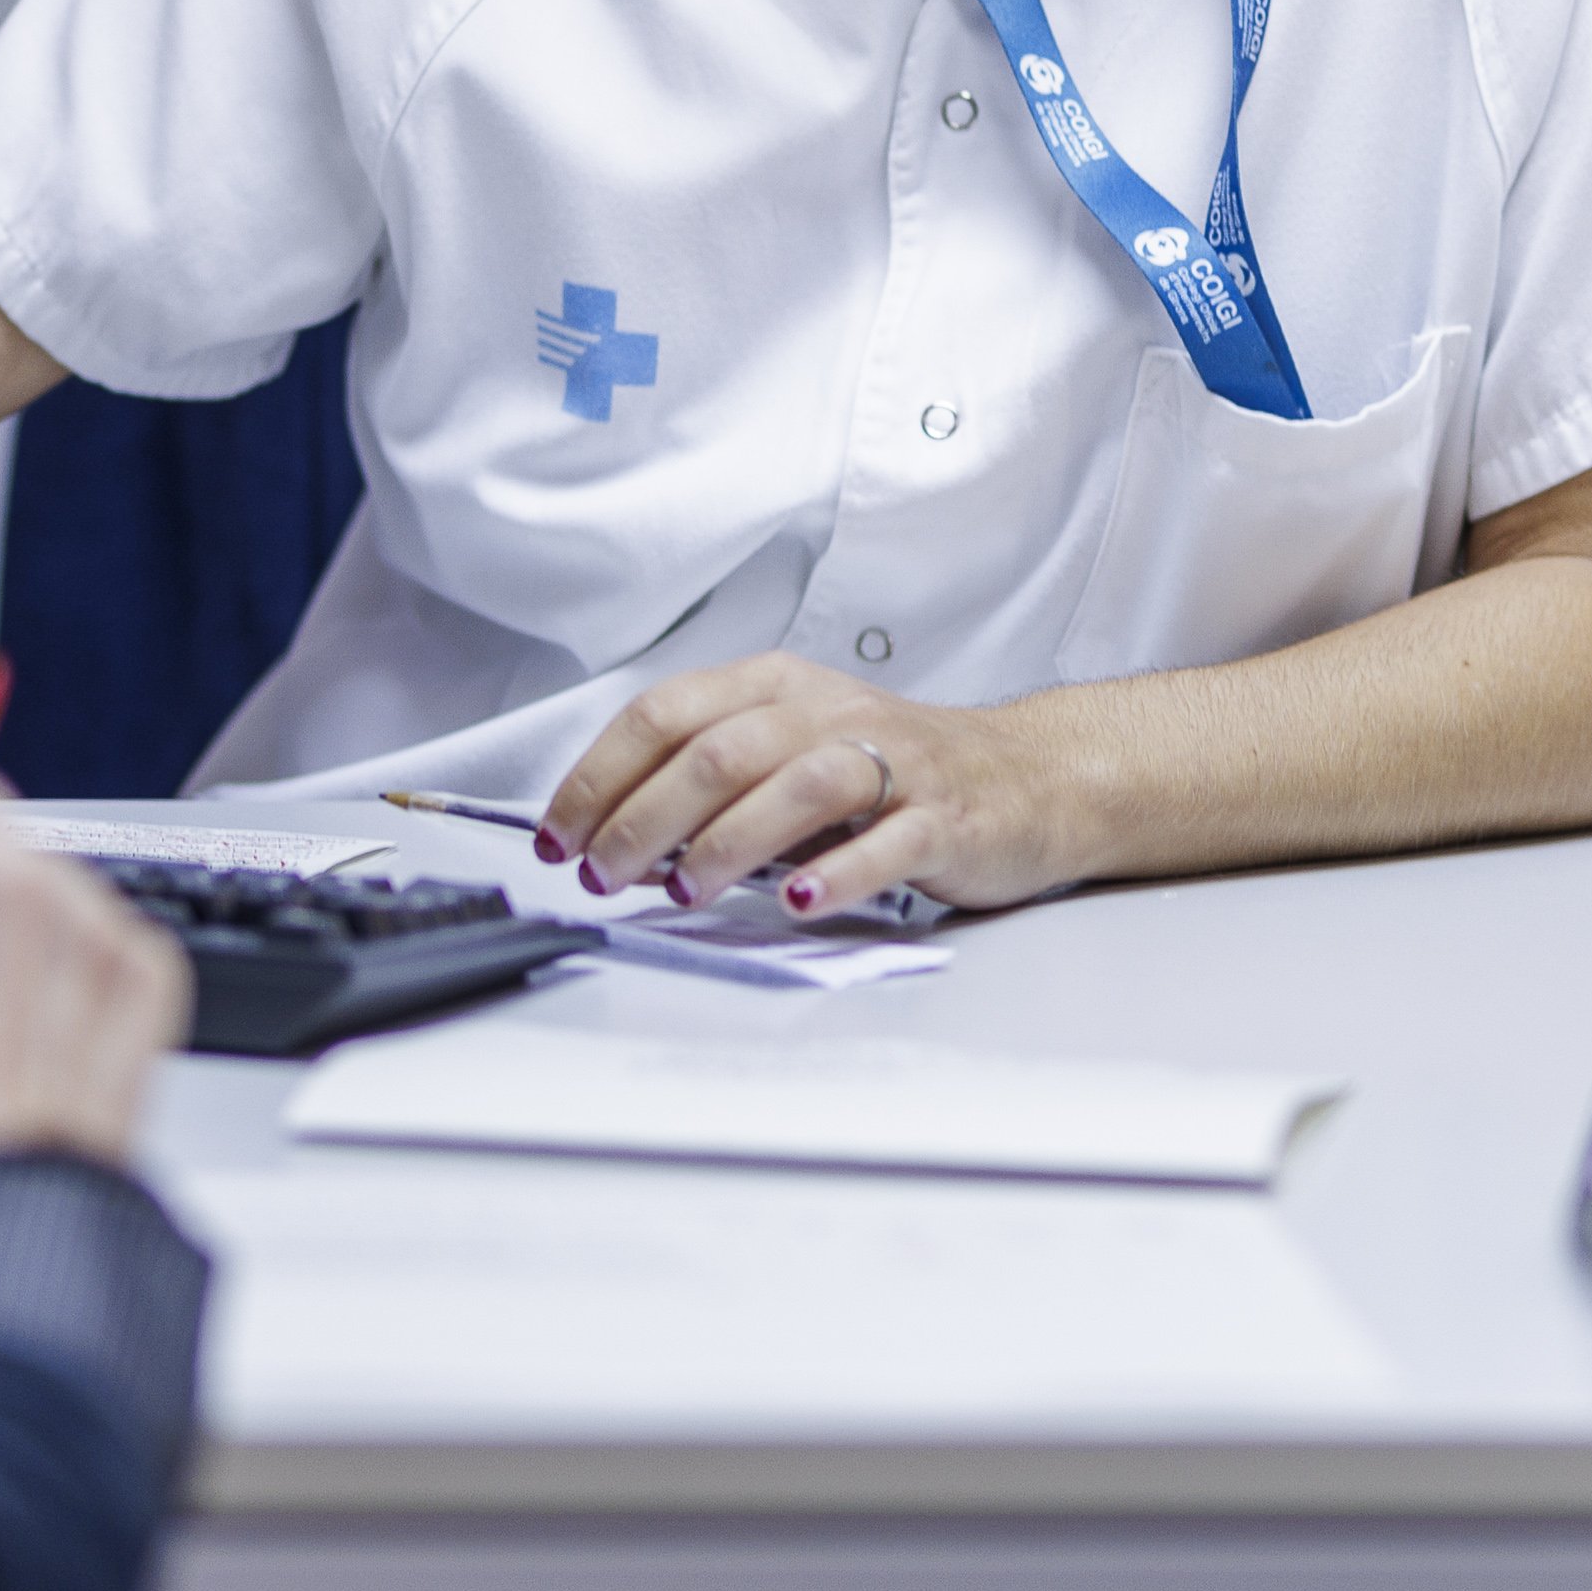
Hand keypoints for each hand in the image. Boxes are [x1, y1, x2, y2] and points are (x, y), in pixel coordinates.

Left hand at [544, 656, 1070, 917]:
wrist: (1032, 777)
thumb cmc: (898, 771)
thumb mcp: (795, 748)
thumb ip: (716, 779)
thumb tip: (614, 831)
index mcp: (778, 688)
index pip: (665, 714)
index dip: (600, 776)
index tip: (559, 837)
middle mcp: (830, 713)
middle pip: (720, 752)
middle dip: (645, 817)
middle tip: (605, 874)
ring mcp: (893, 763)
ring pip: (796, 786)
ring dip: (728, 841)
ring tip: (686, 889)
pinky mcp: (945, 817)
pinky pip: (887, 840)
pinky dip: (839, 872)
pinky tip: (800, 903)